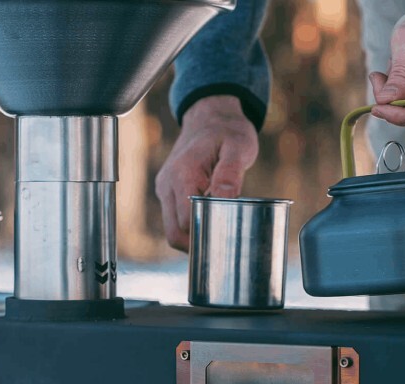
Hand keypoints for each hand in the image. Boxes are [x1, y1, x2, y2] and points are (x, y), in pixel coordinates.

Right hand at [155, 95, 257, 250]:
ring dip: (192, 237)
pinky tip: (209, 223)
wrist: (211, 118)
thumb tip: (224, 197)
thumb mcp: (239, 147)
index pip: (186, 222)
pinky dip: (189, 227)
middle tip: (223, 244)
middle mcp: (168, 184)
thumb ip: (231, 172)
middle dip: (197, 243)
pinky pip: (173, 220)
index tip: (225, 237)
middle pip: (174, 232)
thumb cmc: (228, 132)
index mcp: (184, 174)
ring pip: (171, 230)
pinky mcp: (167, 192)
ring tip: (217, 234)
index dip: (204, 234)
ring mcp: (165, 189)